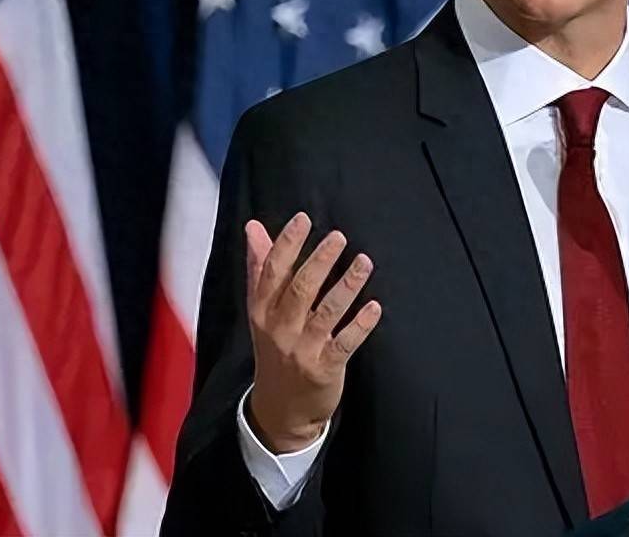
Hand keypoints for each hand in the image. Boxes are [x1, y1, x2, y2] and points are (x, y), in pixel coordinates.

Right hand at [244, 212, 380, 453]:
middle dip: (320, 260)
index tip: (304, 218)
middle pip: (300, 289)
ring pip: (326, 313)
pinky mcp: (324, 369)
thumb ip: (260, 266)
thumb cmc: (274, 347)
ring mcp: (302, 350)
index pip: (272, 271)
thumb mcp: (261, 310)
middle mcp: (279, 328)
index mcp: (261, 310)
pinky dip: (360, 325)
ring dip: (347, 286)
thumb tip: (253, 226)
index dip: (287, 243)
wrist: (280, 409)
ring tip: (365, 262)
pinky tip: (375, 307)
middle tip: (339, 236)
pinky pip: (344, 344)